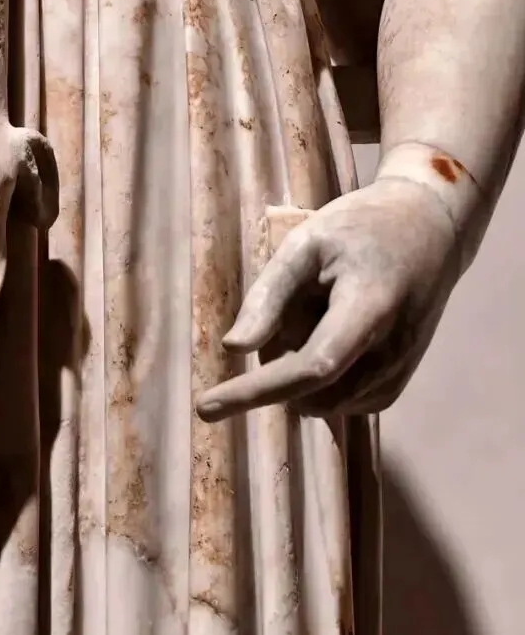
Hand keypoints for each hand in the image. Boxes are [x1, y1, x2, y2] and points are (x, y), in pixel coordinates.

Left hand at [195, 179, 459, 422]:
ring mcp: (400, 372)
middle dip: (279, 364)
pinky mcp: (398, 383)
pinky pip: (342, 401)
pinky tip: (329, 330)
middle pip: (312, 390)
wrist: (428, 230)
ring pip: (323, 402)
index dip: (256, 391)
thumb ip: (270, 295)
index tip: (206, 407)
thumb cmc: (360, 228)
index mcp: (369, 308)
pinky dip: (321, 380)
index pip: (310, 368)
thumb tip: (233, 349)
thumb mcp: (306, 242)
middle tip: (292, 304)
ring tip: (319, 308)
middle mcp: (393, 352)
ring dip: (300, 372)